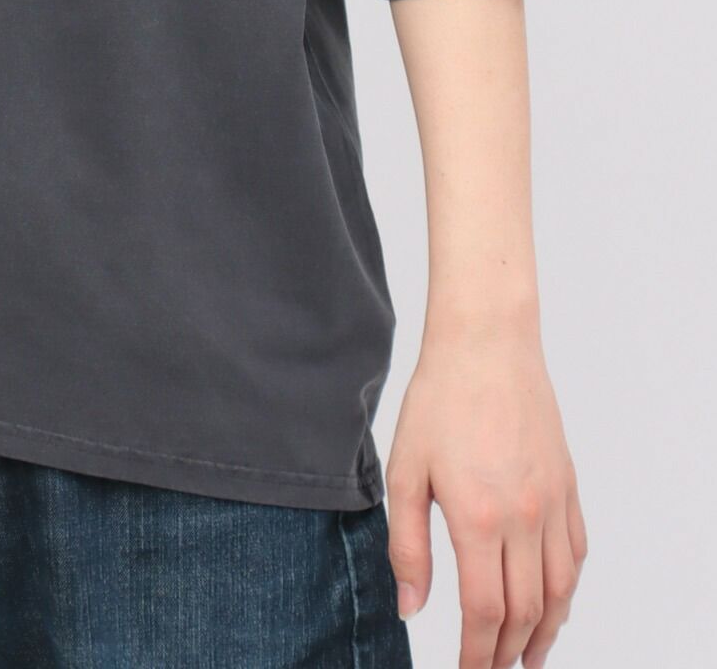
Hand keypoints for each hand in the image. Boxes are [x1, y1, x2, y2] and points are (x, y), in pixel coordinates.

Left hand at [386, 324, 587, 668]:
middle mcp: (525, 518)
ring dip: (545, 632)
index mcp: (479, 518)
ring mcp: (553, 503)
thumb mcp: (405, 471)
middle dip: (507, 652)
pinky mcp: (568, 486)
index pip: (485, 613)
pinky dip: (567, 590)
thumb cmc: (438, 400)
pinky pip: (576, 554)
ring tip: (527, 658)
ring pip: (560, 591)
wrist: (486, 344)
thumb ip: (408, 545)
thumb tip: (411, 606)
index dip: (477, 654)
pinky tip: (553, 602)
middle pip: (524, 611)